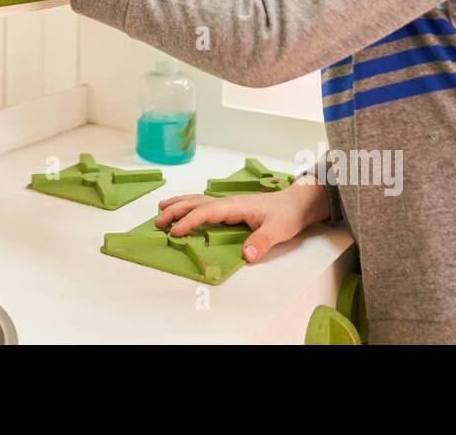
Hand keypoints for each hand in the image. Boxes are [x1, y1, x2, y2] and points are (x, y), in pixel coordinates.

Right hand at [153, 189, 314, 262]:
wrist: (298, 203)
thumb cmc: (288, 214)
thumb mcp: (278, 230)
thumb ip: (262, 241)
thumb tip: (246, 254)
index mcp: (235, 206)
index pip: (206, 212)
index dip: (189, 222)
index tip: (175, 232)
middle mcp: (228, 202)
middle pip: (195, 203)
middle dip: (175, 211)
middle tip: (157, 222)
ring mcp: (228, 203)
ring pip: (197, 201)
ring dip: (178, 205)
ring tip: (160, 209)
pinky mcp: (230, 208)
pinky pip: (204, 204)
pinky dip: (189, 205)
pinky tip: (184, 209)